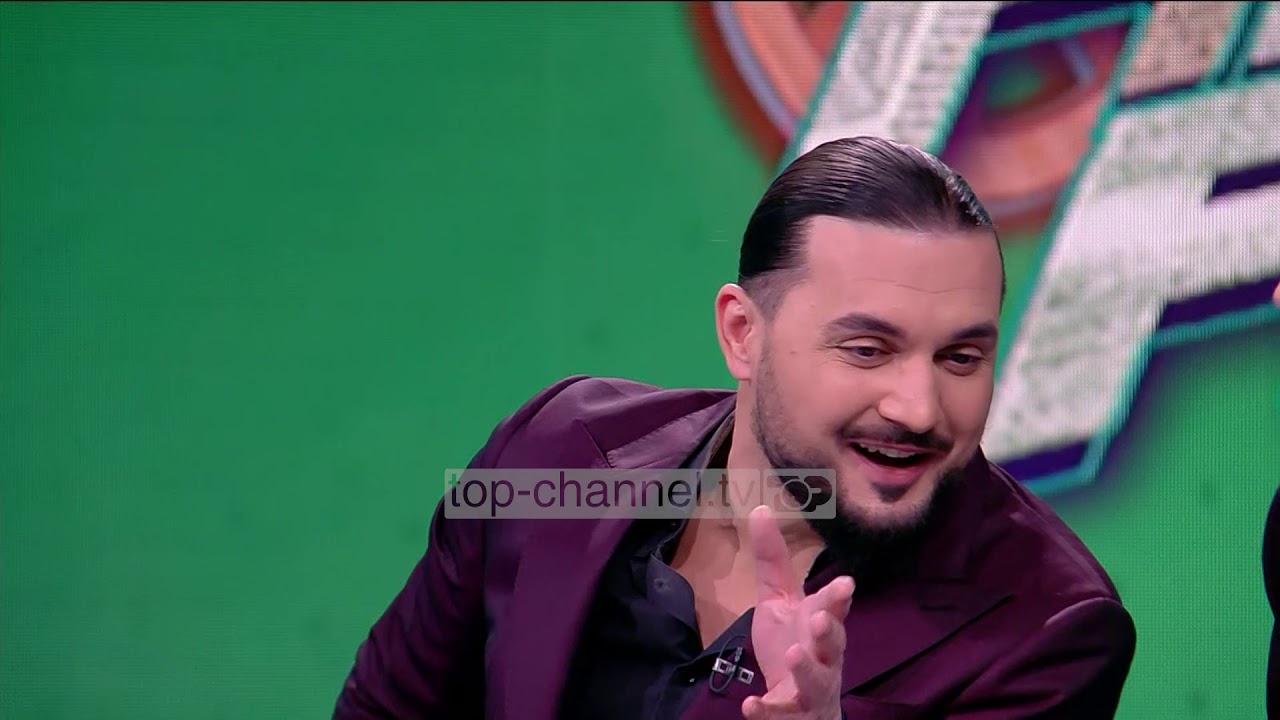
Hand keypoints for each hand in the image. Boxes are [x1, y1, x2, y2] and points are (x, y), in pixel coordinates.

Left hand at [742, 505, 854, 719]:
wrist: (799, 702)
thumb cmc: (793, 644)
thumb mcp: (778, 601)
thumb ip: (772, 561)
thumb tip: (759, 509)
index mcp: (821, 625)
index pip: (834, 609)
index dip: (838, 598)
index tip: (845, 583)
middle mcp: (824, 656)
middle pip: (834, 645)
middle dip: (830, 631)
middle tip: (821, 619)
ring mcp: (812, 688)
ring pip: (817, 681)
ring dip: (807, 669)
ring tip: (794, 655)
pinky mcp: (794, 713)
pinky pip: (783, 714)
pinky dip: (768, 711)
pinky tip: (750, 705)